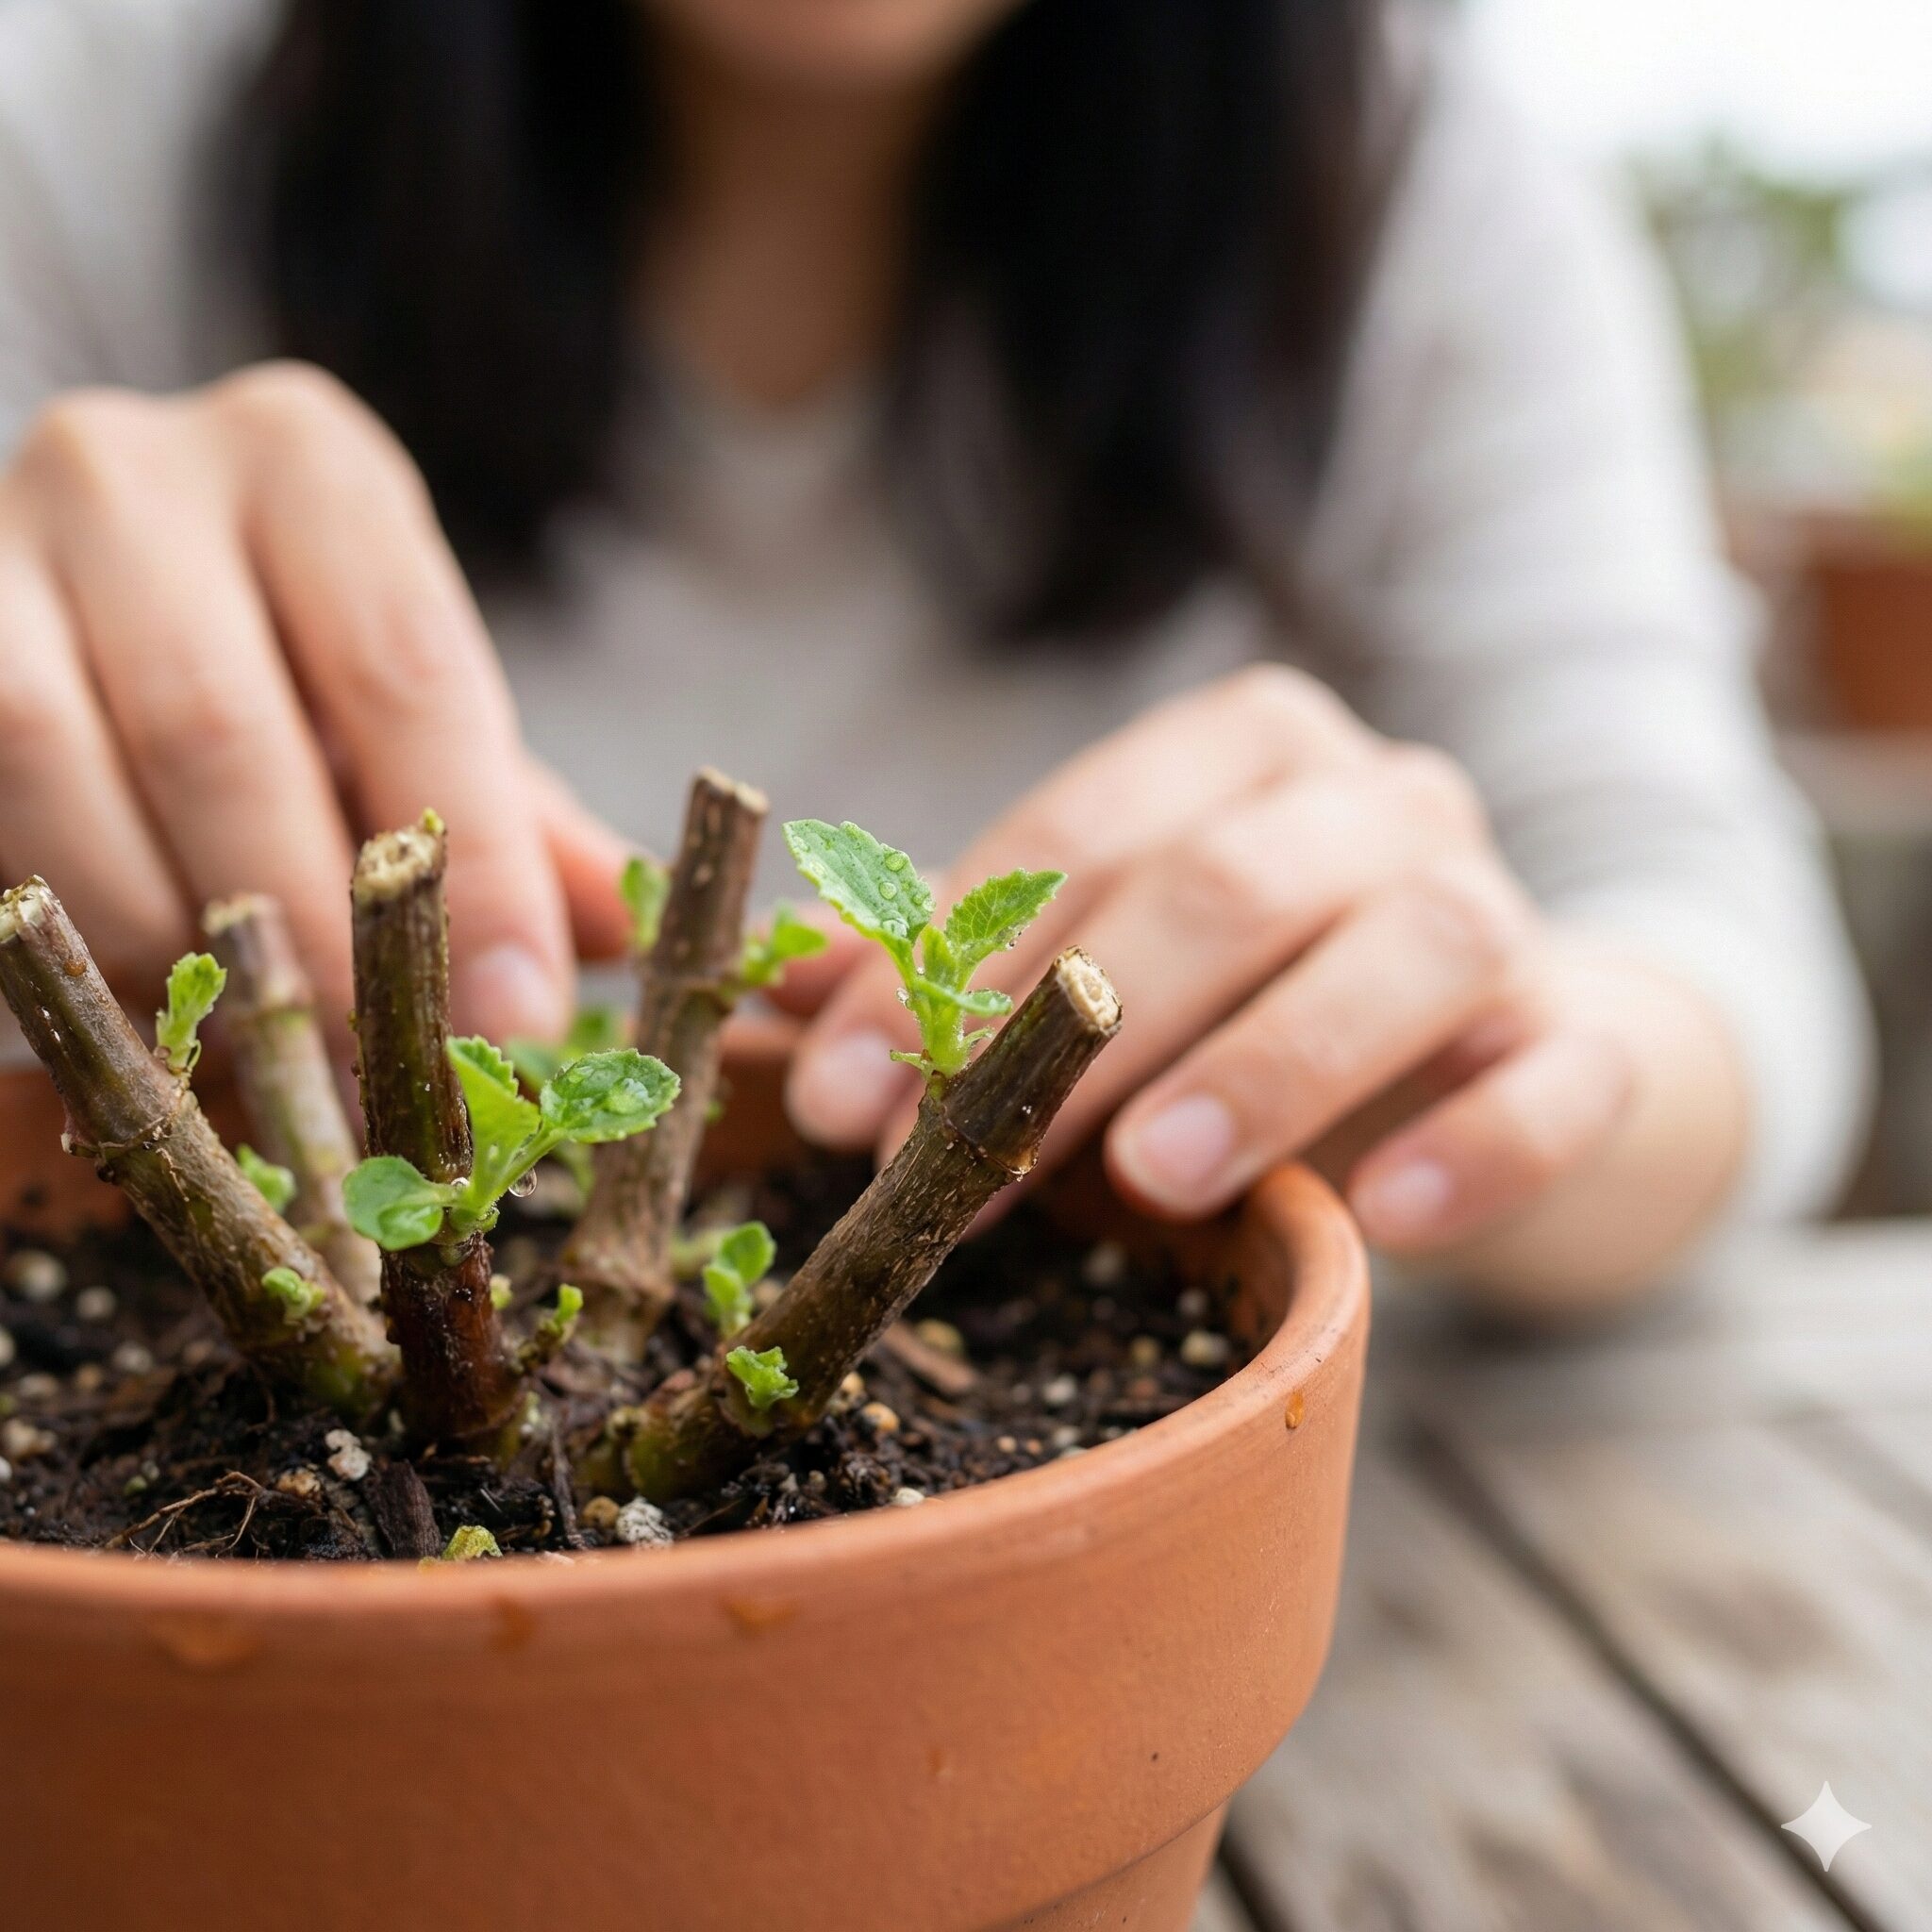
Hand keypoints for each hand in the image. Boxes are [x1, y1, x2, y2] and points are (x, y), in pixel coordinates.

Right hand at [0, 364, 629, 1039]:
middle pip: (219, 727)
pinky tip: (138, 990)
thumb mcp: (408, 720)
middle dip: (307, 930)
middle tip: (370, 1070)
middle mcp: (134, 468)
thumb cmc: (286, 667)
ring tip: (244, 1035)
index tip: (512, 1019)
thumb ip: (515, 815)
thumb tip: (636, 929)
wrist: (85, 600)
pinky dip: (52, 924)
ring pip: (51, 764)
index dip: (471, 867)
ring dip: (159, 936)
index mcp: (310, 464)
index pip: (408, 671)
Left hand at [782, 667, 1741, 1289]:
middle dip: (1082, 1028)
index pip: (1079, 837)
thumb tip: (779, 992)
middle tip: (973, 1167)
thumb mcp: (1097, 968)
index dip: (948, 967)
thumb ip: (963, 965)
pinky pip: (1556, 1076)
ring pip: (1409, 950)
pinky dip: (1475, 1146)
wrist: (1491, 1049)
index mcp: (1245, 751)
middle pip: (1230, 882)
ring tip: (1155, 1177)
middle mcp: (1380, 800)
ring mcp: (1498, 909)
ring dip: (1269, 1064)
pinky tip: (1387, 1223)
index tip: (842, 1099)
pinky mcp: (1586, 1035)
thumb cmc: (1250, 1000)